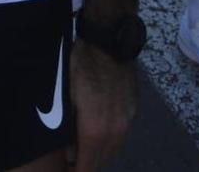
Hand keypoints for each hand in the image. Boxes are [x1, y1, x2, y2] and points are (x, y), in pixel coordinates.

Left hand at [68, 42, 135, 169]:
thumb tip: (68, 151)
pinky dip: (110, 139)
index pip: (88, 165)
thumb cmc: (81, 65)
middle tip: (73, 162)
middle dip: (88, 164)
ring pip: (114, 149)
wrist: (108, 40)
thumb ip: (67, 129)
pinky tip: (100, 133)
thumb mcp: (65, 97)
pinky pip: (122, 134)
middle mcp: (116, 130)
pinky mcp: (133, 109)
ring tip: (85, 150)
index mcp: (96, 129)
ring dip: (100, 153)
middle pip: (103, 160)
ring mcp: (127, 119)